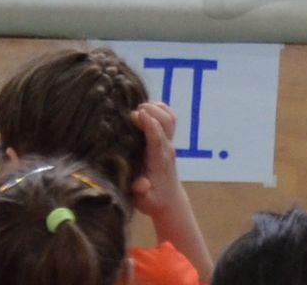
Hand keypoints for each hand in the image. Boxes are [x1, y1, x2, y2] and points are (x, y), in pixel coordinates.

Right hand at [130, 100, 190, 232]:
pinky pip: (169, 122)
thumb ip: (141, 192)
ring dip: (159, 109)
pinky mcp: (168, 144)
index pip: (157, 138)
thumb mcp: (143, 201)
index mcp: (159, 160)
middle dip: (153, 112)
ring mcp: (169, 145)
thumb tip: (141, 185)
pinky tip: (150, 108)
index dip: (149, 124)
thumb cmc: (153, 201)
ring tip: (142, 105)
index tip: (138, 113)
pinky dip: (162, 111)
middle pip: (167, 123)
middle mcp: (167, 149)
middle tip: (136, 109)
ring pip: (170, 120)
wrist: (170, 202)